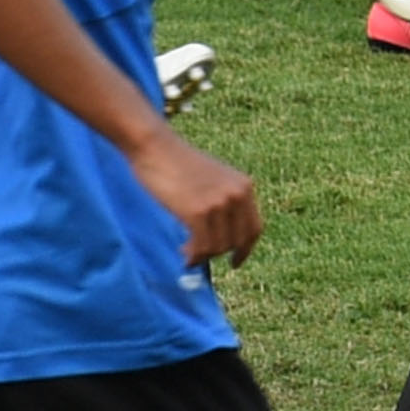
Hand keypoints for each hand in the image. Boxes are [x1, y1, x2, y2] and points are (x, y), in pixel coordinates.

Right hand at [133, 126, 261, 269]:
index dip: (245, 249)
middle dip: (218, 254)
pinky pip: (203, 246)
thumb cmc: (177, 164)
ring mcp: (219, 203)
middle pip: (237, 241)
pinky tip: (184, 255)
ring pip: (219, 247)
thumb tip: (223, 240)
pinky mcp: (198, 211)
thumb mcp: (213, 181)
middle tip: (198, 256)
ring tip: (187, 253)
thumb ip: (223, 203)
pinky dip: (194, 256)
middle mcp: (237, 195)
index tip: (235, 262)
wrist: (155, 147)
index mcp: (244, 186)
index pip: (254, 228)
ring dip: (202, 255)